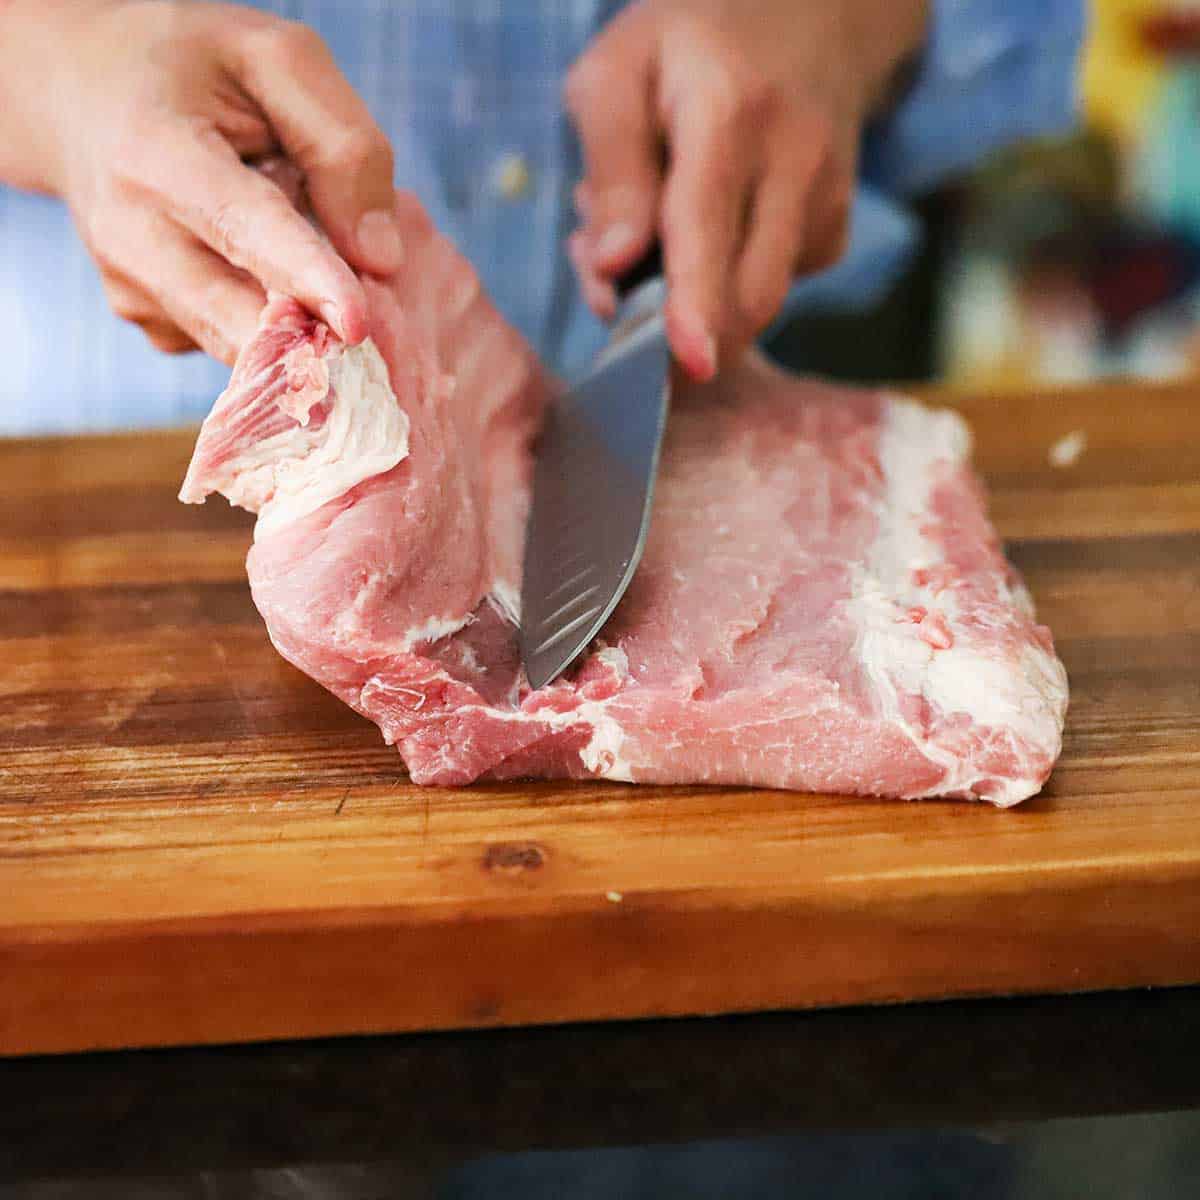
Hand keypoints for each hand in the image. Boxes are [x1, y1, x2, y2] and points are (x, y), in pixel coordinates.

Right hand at [0, 1, 400, 362]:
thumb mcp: (275, 58)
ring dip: (298, 324)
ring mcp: (133, 290)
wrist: (81, 93)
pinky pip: (234, 344)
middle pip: (237, 315)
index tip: (356, 323)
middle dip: (312, 336)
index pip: (241, 226)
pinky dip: (272, 325)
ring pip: (244, 344)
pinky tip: (269, 271)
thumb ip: (341, 144)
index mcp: (154, 150)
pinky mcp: (150, 324)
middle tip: (379, 329)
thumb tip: (380, 257)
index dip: (305, 279)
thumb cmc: (192, 68)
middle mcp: (130, 233)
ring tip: (308, 262)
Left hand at [565, 0, 927, 380]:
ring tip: (647, 240)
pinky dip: (721, 290)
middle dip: (676, 334)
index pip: (709, 226)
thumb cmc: (689, 41)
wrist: (811, 14)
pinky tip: (698, 235)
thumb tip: (610, 264)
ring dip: (691, 308)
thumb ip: (612, 168)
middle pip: (745, 295)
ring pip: (757, 305)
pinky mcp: (834, 232)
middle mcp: (795, 162)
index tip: (688, 363)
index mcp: (729, 113)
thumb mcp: (618, 72)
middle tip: (614, 300)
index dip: (695, 306)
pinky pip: (770, 291)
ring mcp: (827, 201)